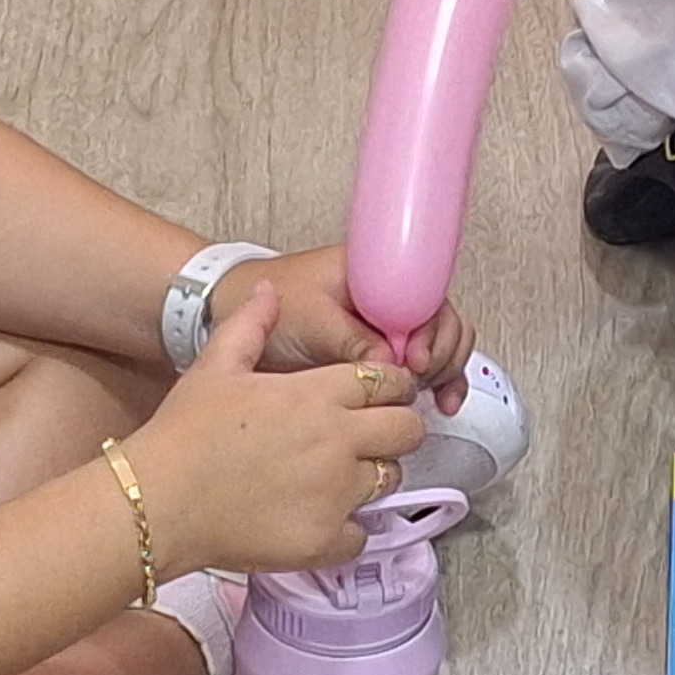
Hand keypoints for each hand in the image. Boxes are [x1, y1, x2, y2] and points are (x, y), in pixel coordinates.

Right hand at [126, 283, 424, 571]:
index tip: (380, 396)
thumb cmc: (182, 434)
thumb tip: (269, 292)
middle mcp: (337, 442)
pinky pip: (363, 535)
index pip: (390, 382)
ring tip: (334, 478)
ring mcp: (335, 494)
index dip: (392, 387)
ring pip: (390, 480)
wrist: (156, 502)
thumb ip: (250, 325)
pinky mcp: (325, 539)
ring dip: (371, 477)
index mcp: (316, 395)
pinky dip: (347, 530)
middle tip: (370, 438)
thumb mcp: (213, 367)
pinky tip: (317, 519)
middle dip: (396, 430)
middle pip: (408, 430)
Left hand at [216, 245, 475, 408]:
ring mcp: (386, 323)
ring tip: (437, 398)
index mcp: (374, 272)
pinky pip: (421, 365)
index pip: (427, 296)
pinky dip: (436, 383)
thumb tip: (395, 367)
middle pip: (442, 322)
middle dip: (445, 355)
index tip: (417, 361)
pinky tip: (438, 403)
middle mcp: (387, 294)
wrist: (228, 310)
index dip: (432, 331)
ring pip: (439, 345)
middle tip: (424, 380)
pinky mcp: (379, 350)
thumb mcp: (311, 321)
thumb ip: (354, 342)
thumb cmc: (265, 302)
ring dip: (446, 372)